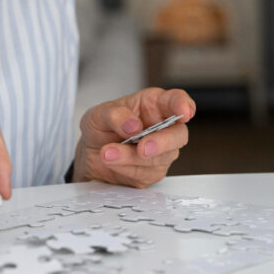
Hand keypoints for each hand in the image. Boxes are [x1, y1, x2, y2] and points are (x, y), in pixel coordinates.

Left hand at [73, 87, 194, 187]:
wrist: (90, 154)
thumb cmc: (101, 128)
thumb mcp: (99, 114)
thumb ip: (114, 115)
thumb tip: (132, 125)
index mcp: (154, 105)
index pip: (176, 100)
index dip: (183, 105)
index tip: (184, 112)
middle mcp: (162, 128)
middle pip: (178, 135)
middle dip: (162, 143)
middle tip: (142, 148)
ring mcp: (161, 152)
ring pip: (159, 158)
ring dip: (130, 157)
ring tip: (107, 153)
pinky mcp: (152, 172)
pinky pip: (144, 174)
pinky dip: (124, 168)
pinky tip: (111, 161)